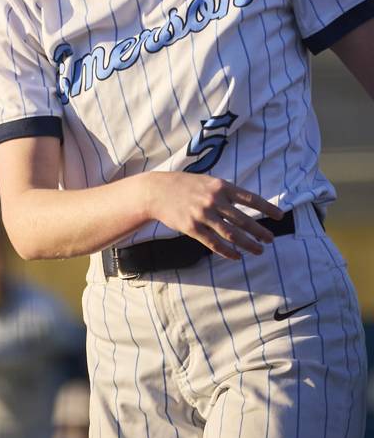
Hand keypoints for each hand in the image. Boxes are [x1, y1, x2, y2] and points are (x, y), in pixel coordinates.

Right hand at [144, 172, 283, 259]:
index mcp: (220, 186)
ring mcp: (203, 215)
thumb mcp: (207, 181)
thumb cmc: (184, 185)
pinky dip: (227, 252)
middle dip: (260, 232)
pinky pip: (214, 244)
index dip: (267, 208)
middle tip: (271, 240)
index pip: (250, 198)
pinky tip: (237, 256)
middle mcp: (214, 200)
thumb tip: (246, 203)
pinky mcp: (192, 228)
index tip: (280, 216)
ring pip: (231, 235)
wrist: (156, 191)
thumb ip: (225, 191)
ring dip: (248, 245)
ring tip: (259, 251)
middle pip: (244, 220)